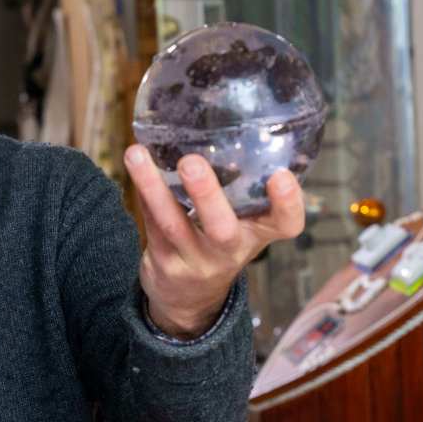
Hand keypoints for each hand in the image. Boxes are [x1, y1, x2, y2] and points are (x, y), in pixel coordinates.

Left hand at [124, 144, 304, 339]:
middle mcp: (230, 251)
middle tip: (191, 162)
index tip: (281, 176)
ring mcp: (195, 260)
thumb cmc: (221, 244)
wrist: (190, 300)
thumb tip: (227, 121)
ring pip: (173, 225)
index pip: (286, 225)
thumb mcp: (245, 224)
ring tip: (137, 154)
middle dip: (207, 195)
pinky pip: (151, 222)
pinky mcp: (165, 262)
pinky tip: (134, 162)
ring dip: (153, 187)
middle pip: (223, 230)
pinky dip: (142, 191)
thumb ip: (244, 187)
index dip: (288, 203)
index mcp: (258, 234)